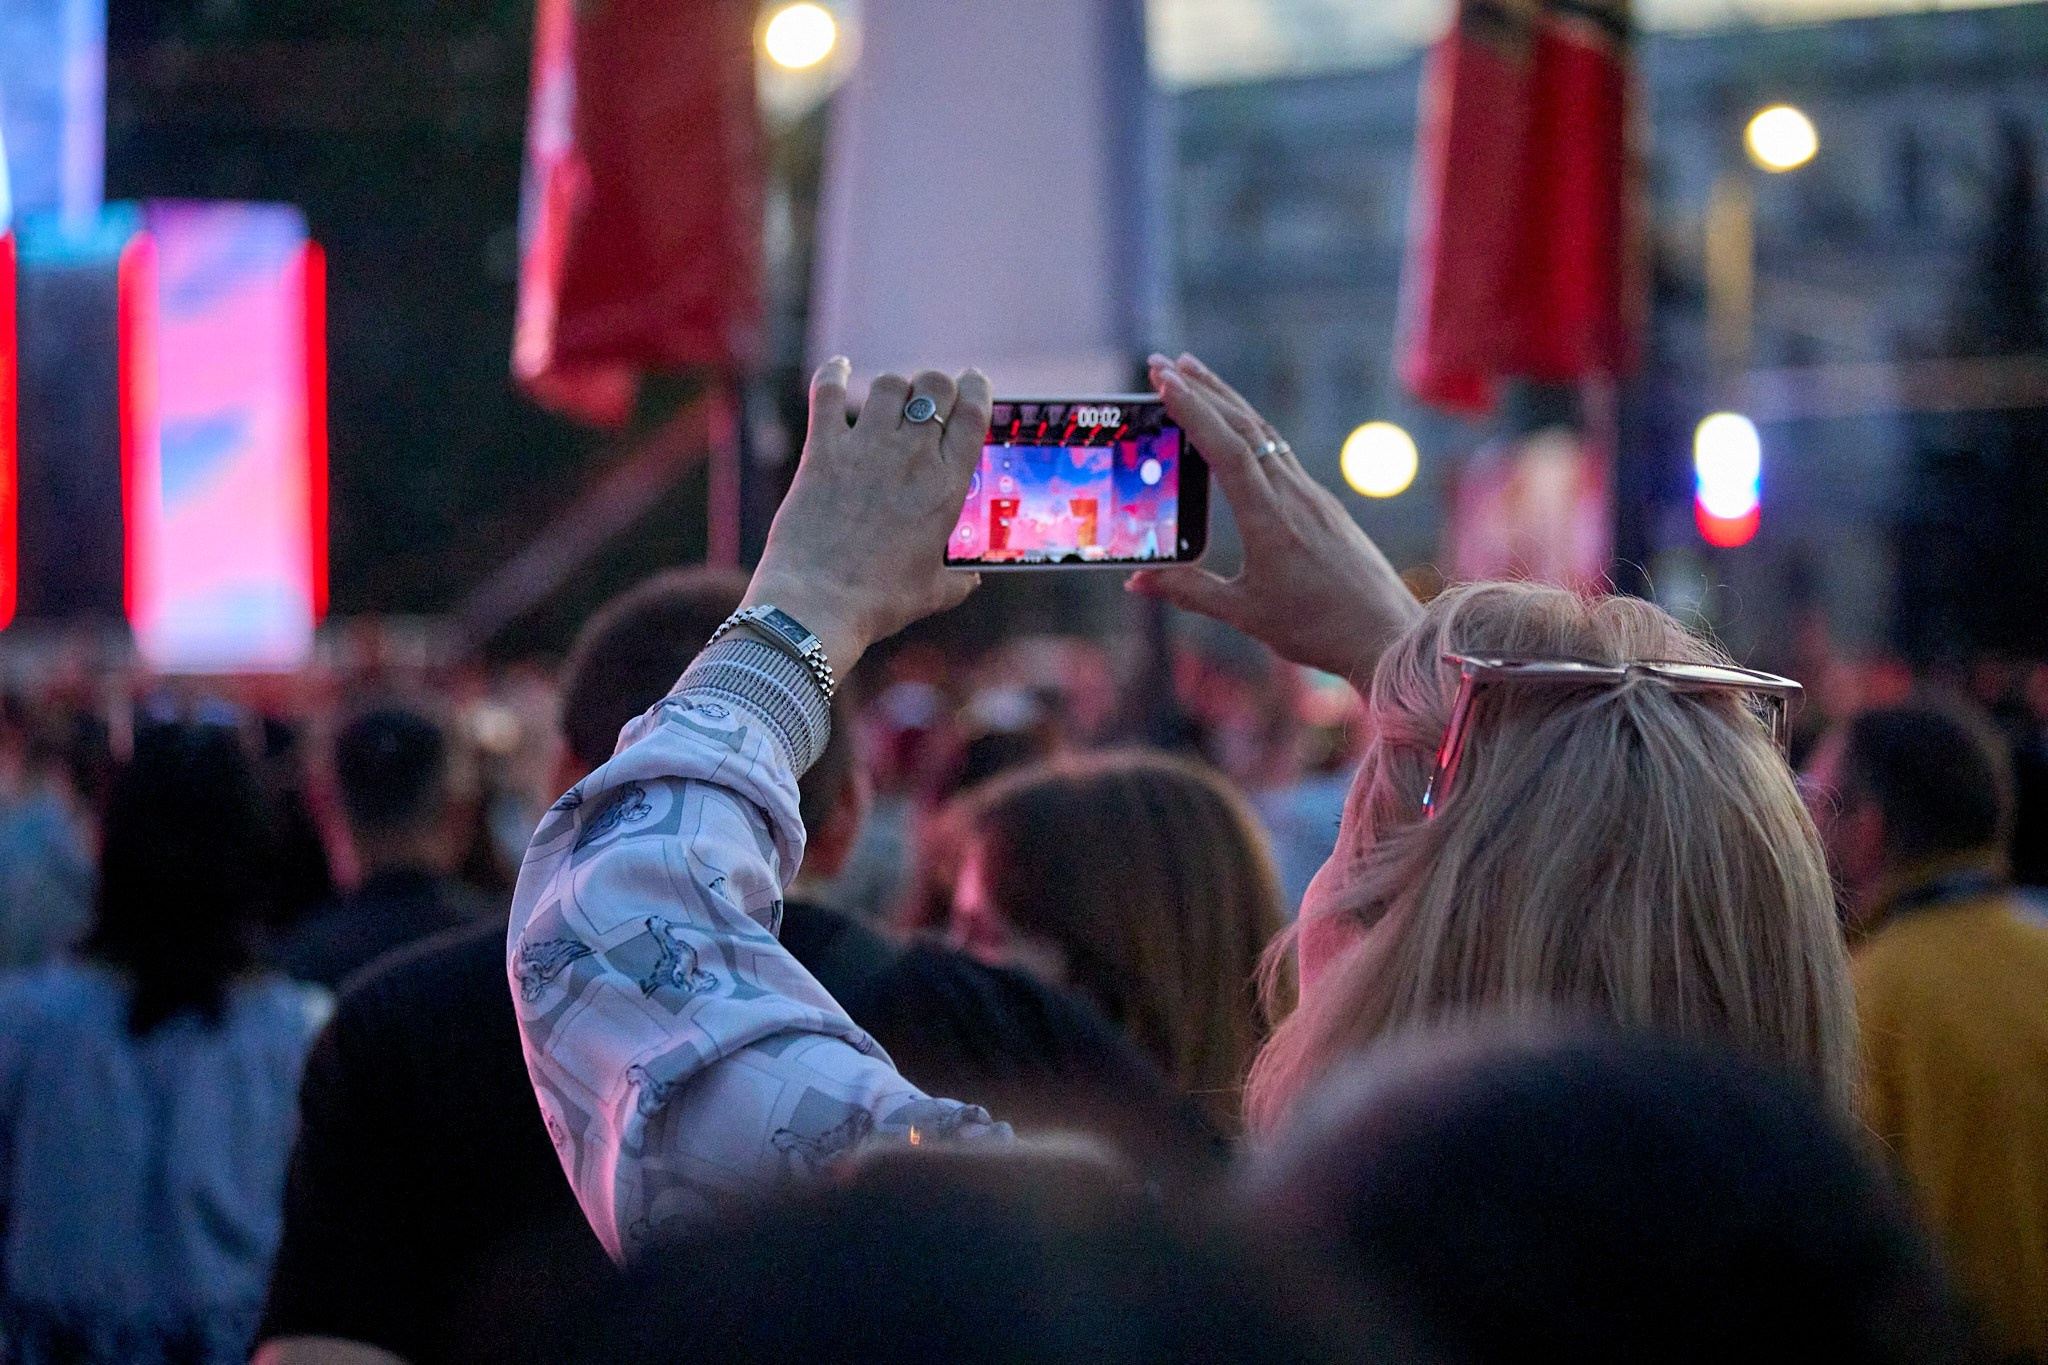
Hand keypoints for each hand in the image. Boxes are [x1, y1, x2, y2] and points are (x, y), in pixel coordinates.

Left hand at [743, 359, 992, 676]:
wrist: (818, 605)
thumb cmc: (879, 603)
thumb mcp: (932, 593)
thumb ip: (957, 581)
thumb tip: (971, 581)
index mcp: (947, 487)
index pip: (973, 414)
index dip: (976, 389)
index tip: (973, 383)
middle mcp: (912, 457)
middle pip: (934, 387)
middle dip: (935, 386)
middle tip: (928, 400)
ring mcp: (866, 449)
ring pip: (890, 385)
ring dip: (894, 387)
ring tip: (889, 401)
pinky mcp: (823, 451)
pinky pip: (830, 393)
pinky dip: (834, 375)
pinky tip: (839, 369)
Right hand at [1128, 353, 1420, 686]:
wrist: (1386, 635)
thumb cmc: (1316, 629)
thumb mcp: (1244, 613)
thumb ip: (1189, 591)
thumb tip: (1137, 580)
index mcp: (1270, 520)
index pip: (1227, 450)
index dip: (1194, 411)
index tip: (1163, 380)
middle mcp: (1293, 496)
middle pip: (1245, 427)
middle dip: (1202, 390)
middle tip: (1161, 364)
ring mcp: (1311, 495)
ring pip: (1265, 434)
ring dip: (1227, 401)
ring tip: (1193, 375)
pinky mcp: (1321, 503)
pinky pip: (1280, 453)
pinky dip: (1249, 429)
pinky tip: (1236, 427)